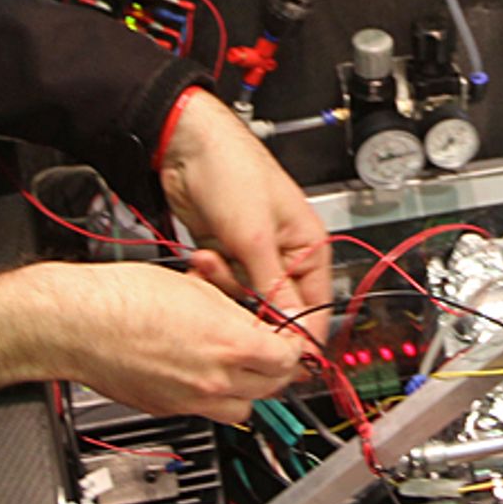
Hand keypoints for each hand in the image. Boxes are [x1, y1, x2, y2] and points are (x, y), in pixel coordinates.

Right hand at [0, 261, 315, 421]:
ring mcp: (189, 401)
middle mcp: (214, 381)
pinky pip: (206, 411)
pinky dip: (213, 395)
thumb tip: (253, 321)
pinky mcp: (166, 410)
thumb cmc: (123, 297)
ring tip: (236, 363)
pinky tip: (200, 370)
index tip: (289, 336)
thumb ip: (234, 310)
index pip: (289, 359)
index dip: (293, 345)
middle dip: (275, 368)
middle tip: (268, 347)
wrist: (74, 323)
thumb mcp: (196, 287)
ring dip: (248, 388)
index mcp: (230, 345)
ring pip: (243, 409)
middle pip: (271, 388)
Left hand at [160, 89, 332, 334]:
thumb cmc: (233, 171)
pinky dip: (210, 278)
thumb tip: (294, 332)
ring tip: (211, 259)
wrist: (186, 148)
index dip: (298, 333)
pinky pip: (223, 285)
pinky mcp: (226, 254)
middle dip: (249, 302)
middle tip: (231, 286)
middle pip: (276, 307)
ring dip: (224, 286)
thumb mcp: (255, 238)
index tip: (278, 354)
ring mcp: (254, 256)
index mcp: (310, 248)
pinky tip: (202, 258)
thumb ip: (275, 290)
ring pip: (244, 299)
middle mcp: (286, 255)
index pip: (316, 308)